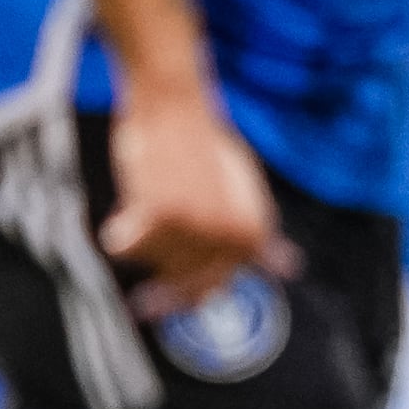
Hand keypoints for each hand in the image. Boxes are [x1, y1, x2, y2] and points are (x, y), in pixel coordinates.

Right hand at [101, 88, 287, 317]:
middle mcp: (232, 235)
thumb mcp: (242, 192)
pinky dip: (118, 234)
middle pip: (183, 283)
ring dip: (141, 242)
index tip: (168, 305)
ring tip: (147, 205)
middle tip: (144, 304)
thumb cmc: (202, 144)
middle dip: (162, 292)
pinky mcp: (162, 214)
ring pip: (151, 261)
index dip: (189, 295)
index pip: (216, 284)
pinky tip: (123, 214)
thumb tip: (290, 268)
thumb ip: (256, 236)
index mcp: (254, 231)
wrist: (174, 103)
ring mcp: (198, 226)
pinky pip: (124, 247)